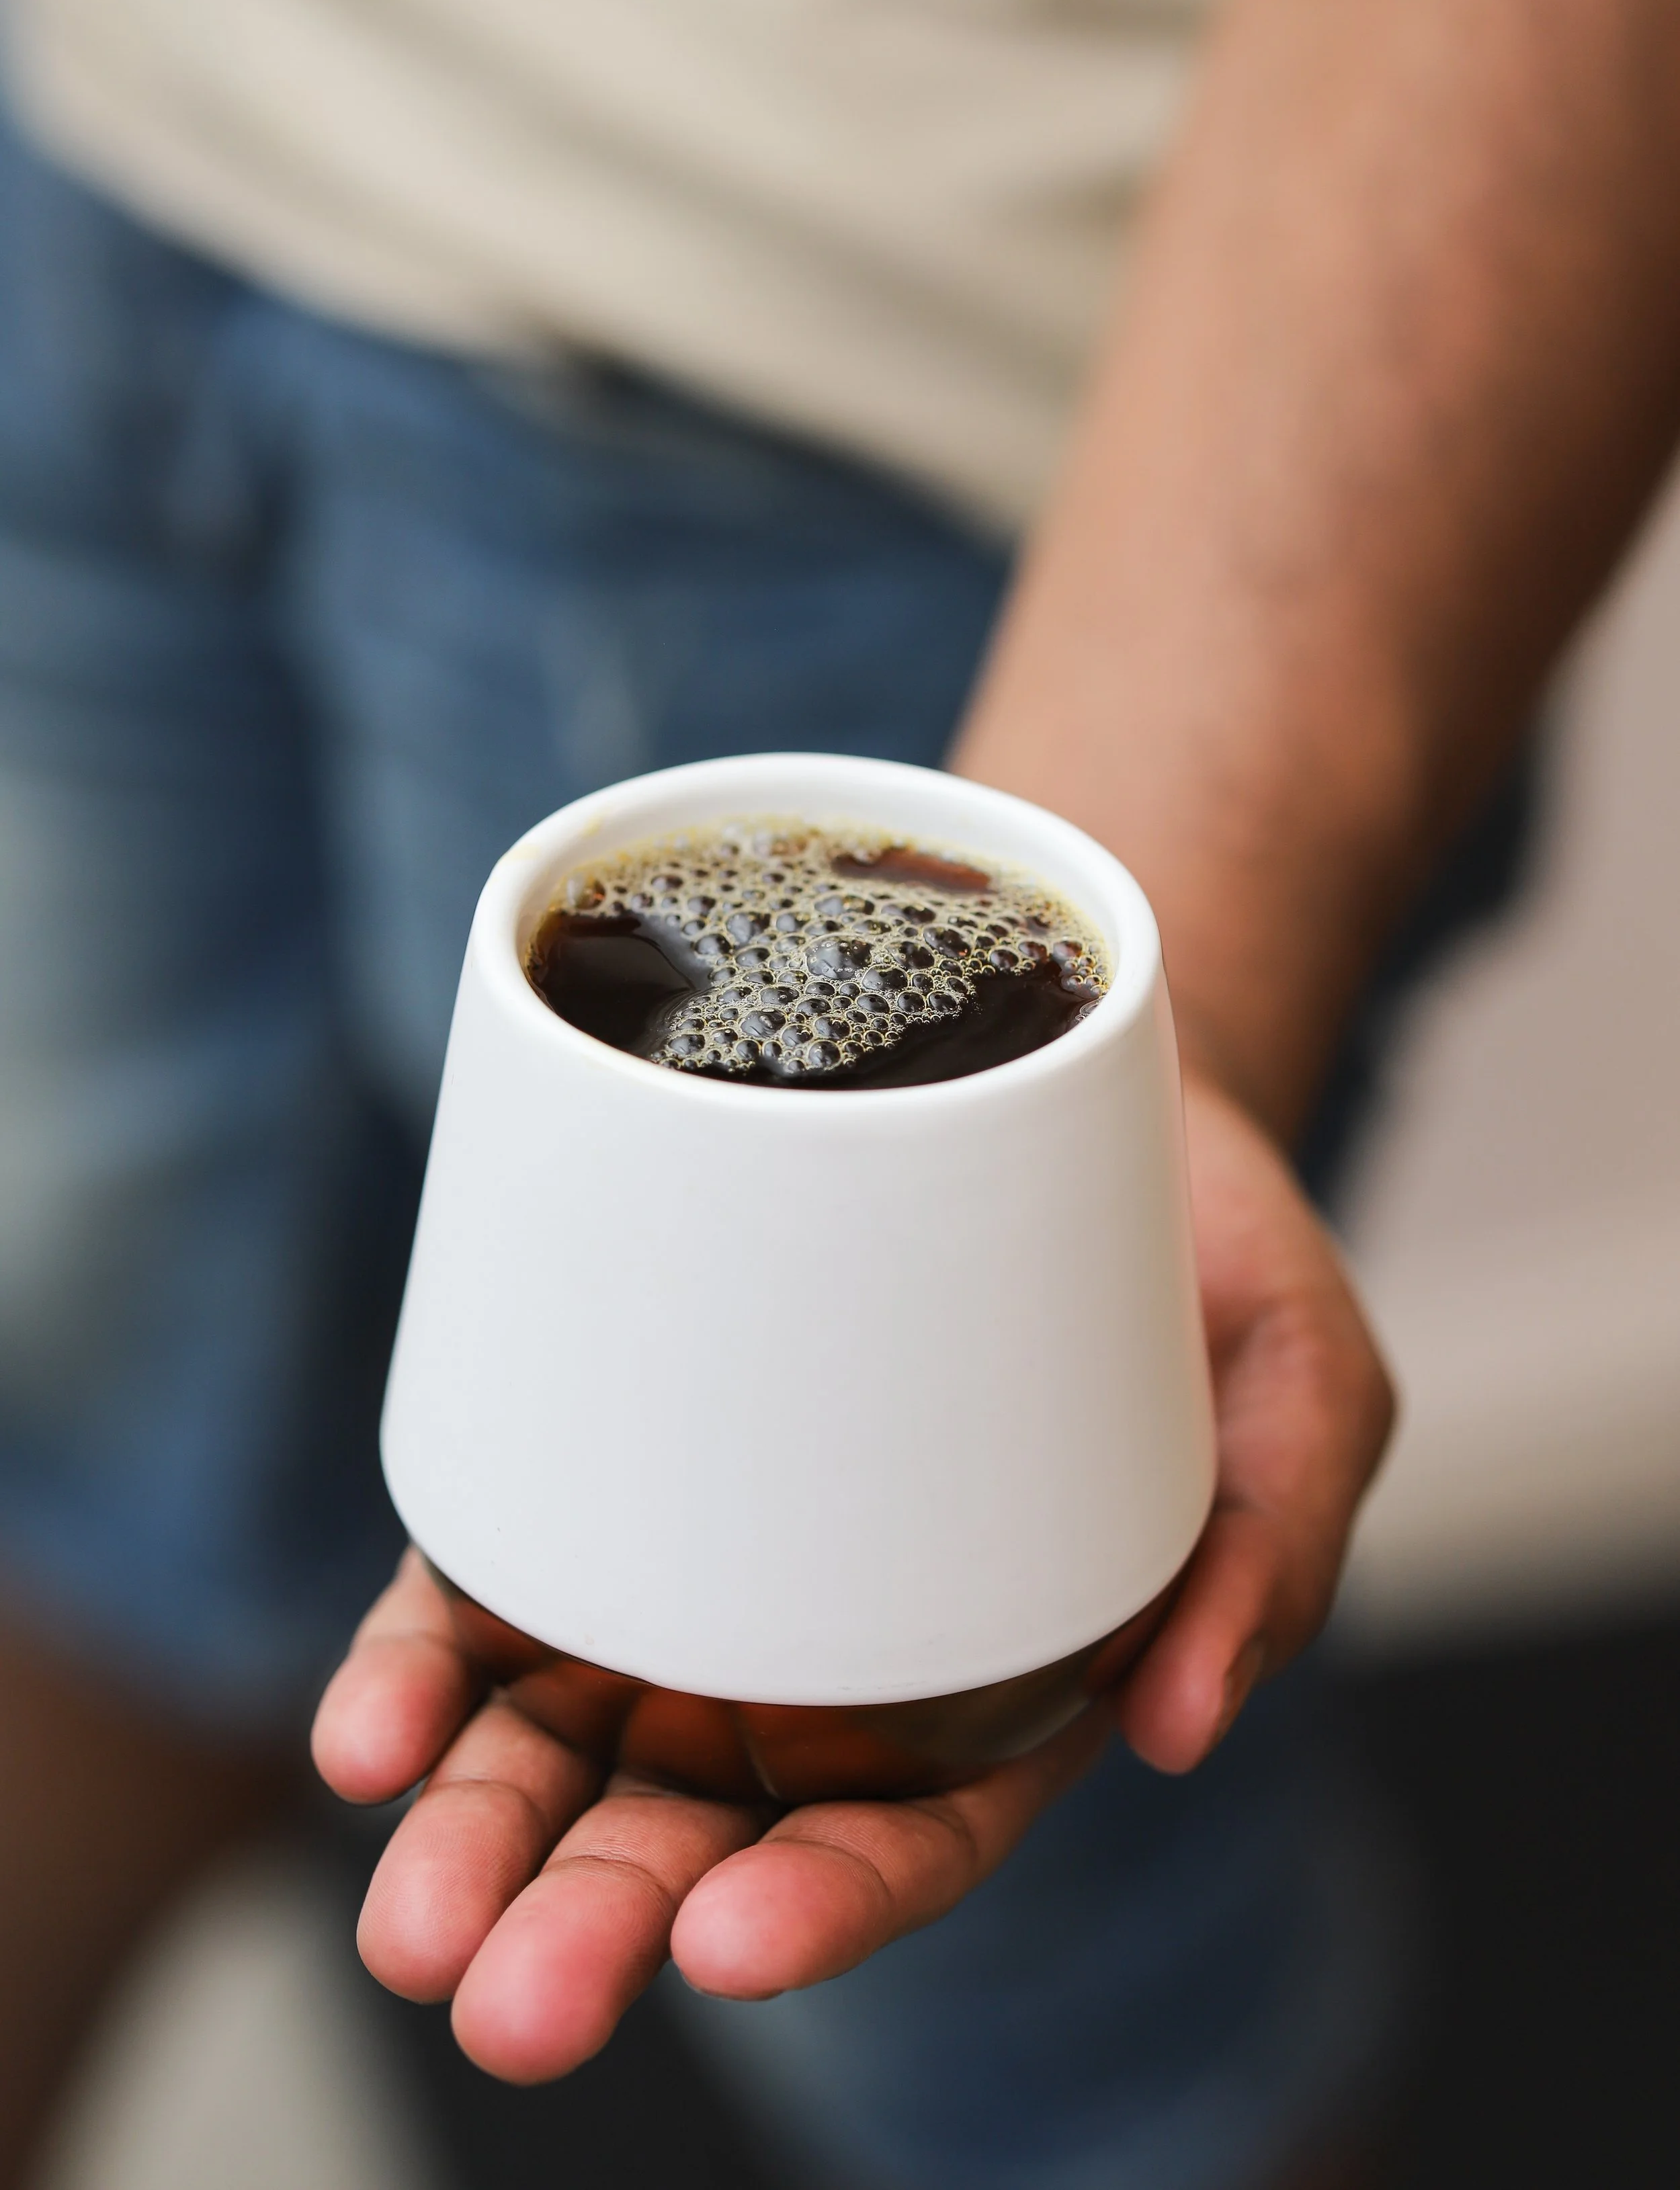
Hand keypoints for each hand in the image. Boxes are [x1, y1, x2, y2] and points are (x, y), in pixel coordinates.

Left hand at [311, 1068, 1391, 2079]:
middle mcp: (843, 1651)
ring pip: (582, 1734)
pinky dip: (429, 1668)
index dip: (830, 1899)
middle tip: (507, 1997)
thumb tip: (1187, 1722)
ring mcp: (717, 1562)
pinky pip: (507, 1587)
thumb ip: (1280, 1538)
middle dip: (604, 1917)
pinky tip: (367, 1733)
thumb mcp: (1302, 1373)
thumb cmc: (1194, 1250)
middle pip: (716, 1818)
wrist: (1049, 1082)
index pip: (915, 1828)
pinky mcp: (625, 1457)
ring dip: (484, 1832)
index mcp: (1009, 1672)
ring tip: (406, 1919)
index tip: (728, 1937)